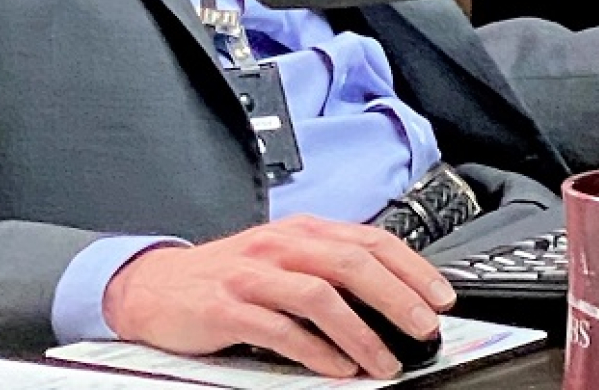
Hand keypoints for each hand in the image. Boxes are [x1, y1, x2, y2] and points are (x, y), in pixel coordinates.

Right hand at [100, 215, 455, 377]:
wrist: (157, 285)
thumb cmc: (228, 277)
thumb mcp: (282, 260)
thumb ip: (327, 270)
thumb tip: (390, 297)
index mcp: (300, 230)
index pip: (368, 239)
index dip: (410, 267)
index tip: (440, 297)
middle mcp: (280, 244)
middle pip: (350, 261)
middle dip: (396, 295)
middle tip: (425, 327)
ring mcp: (253, 275)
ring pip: (320, 294)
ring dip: (360, 331)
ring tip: (385, 361)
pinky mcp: (229, 307)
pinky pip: (279, 328)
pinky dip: (314, 350)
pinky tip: (336, 369)